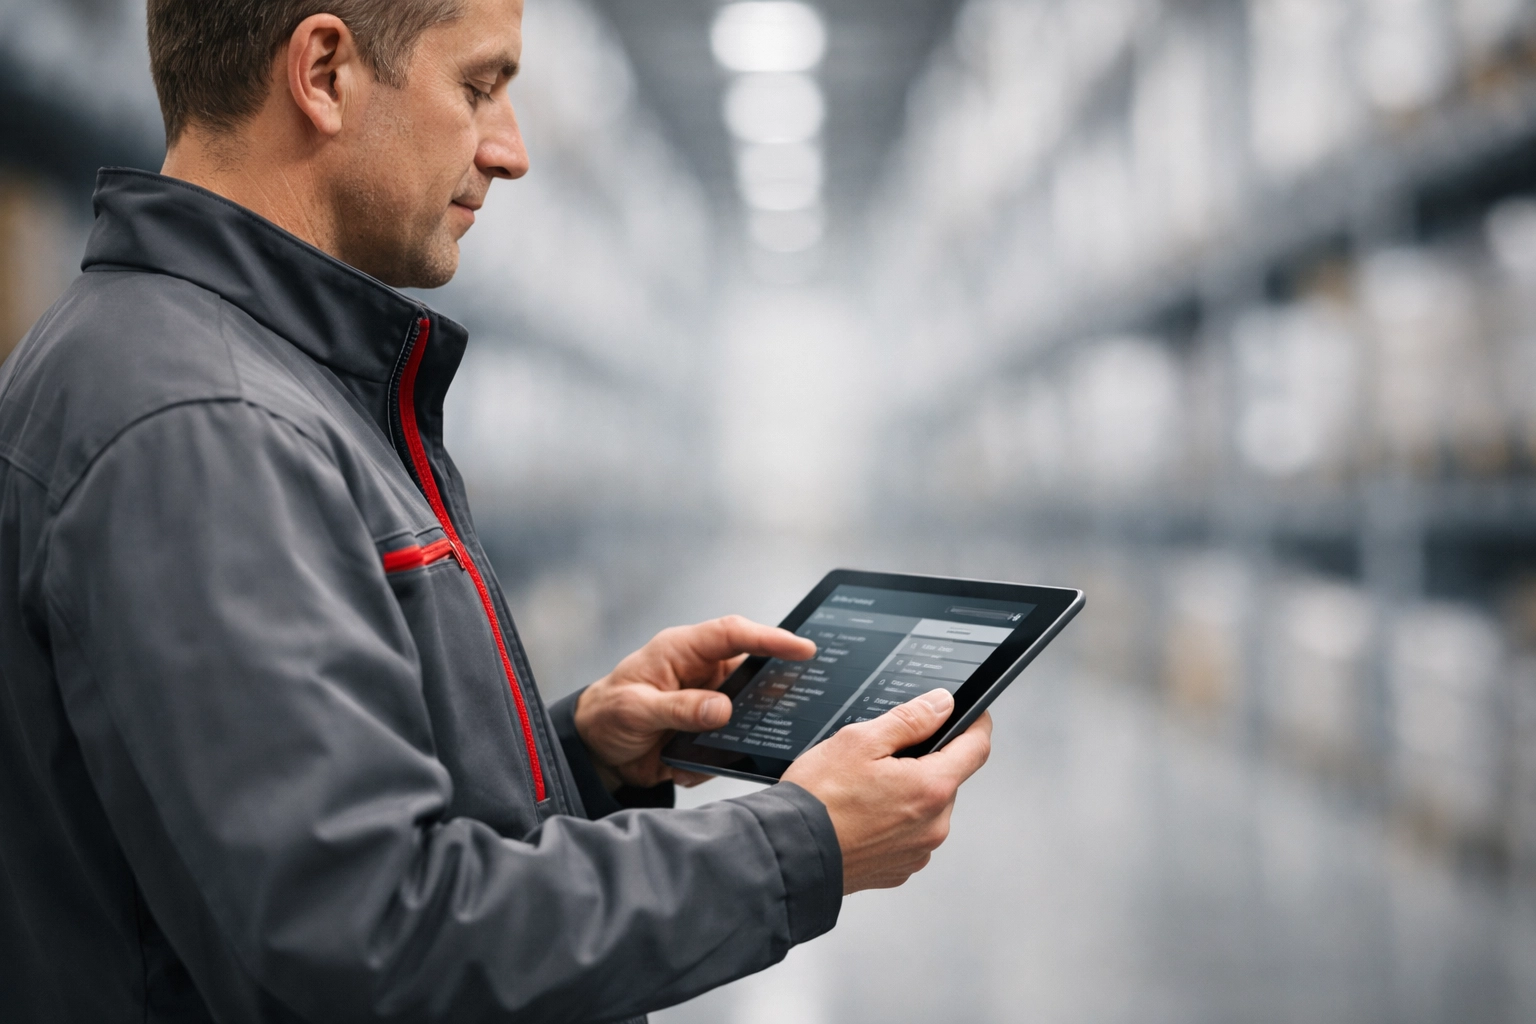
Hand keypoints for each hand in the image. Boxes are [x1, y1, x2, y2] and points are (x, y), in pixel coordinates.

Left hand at [574, 615, 816, 789]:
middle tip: (796, 704)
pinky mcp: (710, 732)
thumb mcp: (636, 709)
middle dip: (771, 689)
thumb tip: (722, 709)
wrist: (596, 751)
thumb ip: (678, 708)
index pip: (733, 635)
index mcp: (683, 651)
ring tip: (734, 747)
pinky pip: (731, 744)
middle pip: (752, 672)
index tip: (803, 649)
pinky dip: (718, 759)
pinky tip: (683, 767)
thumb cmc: (608, 714)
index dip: (769, 638)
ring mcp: (709, 703)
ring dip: (744, 732)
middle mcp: (702, 673)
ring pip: (747, 712)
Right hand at [782, 689, 991, 893]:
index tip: (972, 714)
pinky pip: (908, 836)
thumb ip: (909, 719)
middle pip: (947, 779)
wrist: (788, 854)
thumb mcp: (860, 741)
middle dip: (924, 762)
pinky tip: (861, 817)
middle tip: (882, 757)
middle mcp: (933, 826)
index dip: (976, 724)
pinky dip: (893, 822)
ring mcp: (917, 852)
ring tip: (863, 791)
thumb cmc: (817, 799)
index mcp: (931, 788)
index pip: (976, 749)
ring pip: (926, 809)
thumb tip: (942, 704)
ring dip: (907, 794)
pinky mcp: (899, 869)